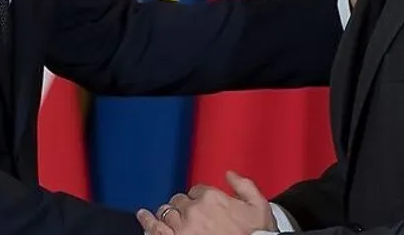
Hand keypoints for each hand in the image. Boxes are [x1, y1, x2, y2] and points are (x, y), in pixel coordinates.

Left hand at [136, 171, 275, 234]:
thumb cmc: (257, 234)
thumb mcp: (259, 206)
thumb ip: (244, 186)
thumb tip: (229, 174)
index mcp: (212, 198)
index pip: (197, 191)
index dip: (198, 197)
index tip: (200, 204)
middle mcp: (194, 211)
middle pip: (180, 202)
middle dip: (181, 206)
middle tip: (182, 213)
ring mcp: (183, 229)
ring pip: (166, 215)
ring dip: (163, 214)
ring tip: (151, 213)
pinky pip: (156, 231)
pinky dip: (149, 224)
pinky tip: (144, 218)